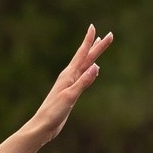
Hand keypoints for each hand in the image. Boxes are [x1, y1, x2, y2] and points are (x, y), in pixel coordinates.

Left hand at [23, 25, 112, 145]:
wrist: (43, 125)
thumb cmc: (54, 111)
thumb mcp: (70, 96)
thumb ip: (83, 81)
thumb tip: (96, 66)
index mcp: (68, 75)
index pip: (82, 54)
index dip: (89, 41)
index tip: (94, 27)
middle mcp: (69, 76)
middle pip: (86, 57)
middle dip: (97, 46)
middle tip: (108, 35)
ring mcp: (69, 83)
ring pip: (84, 64)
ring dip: (92, 54)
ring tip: (98, 45)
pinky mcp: (70, 91)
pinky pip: (83, 75)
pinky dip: (89, 68)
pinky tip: (91, 68)